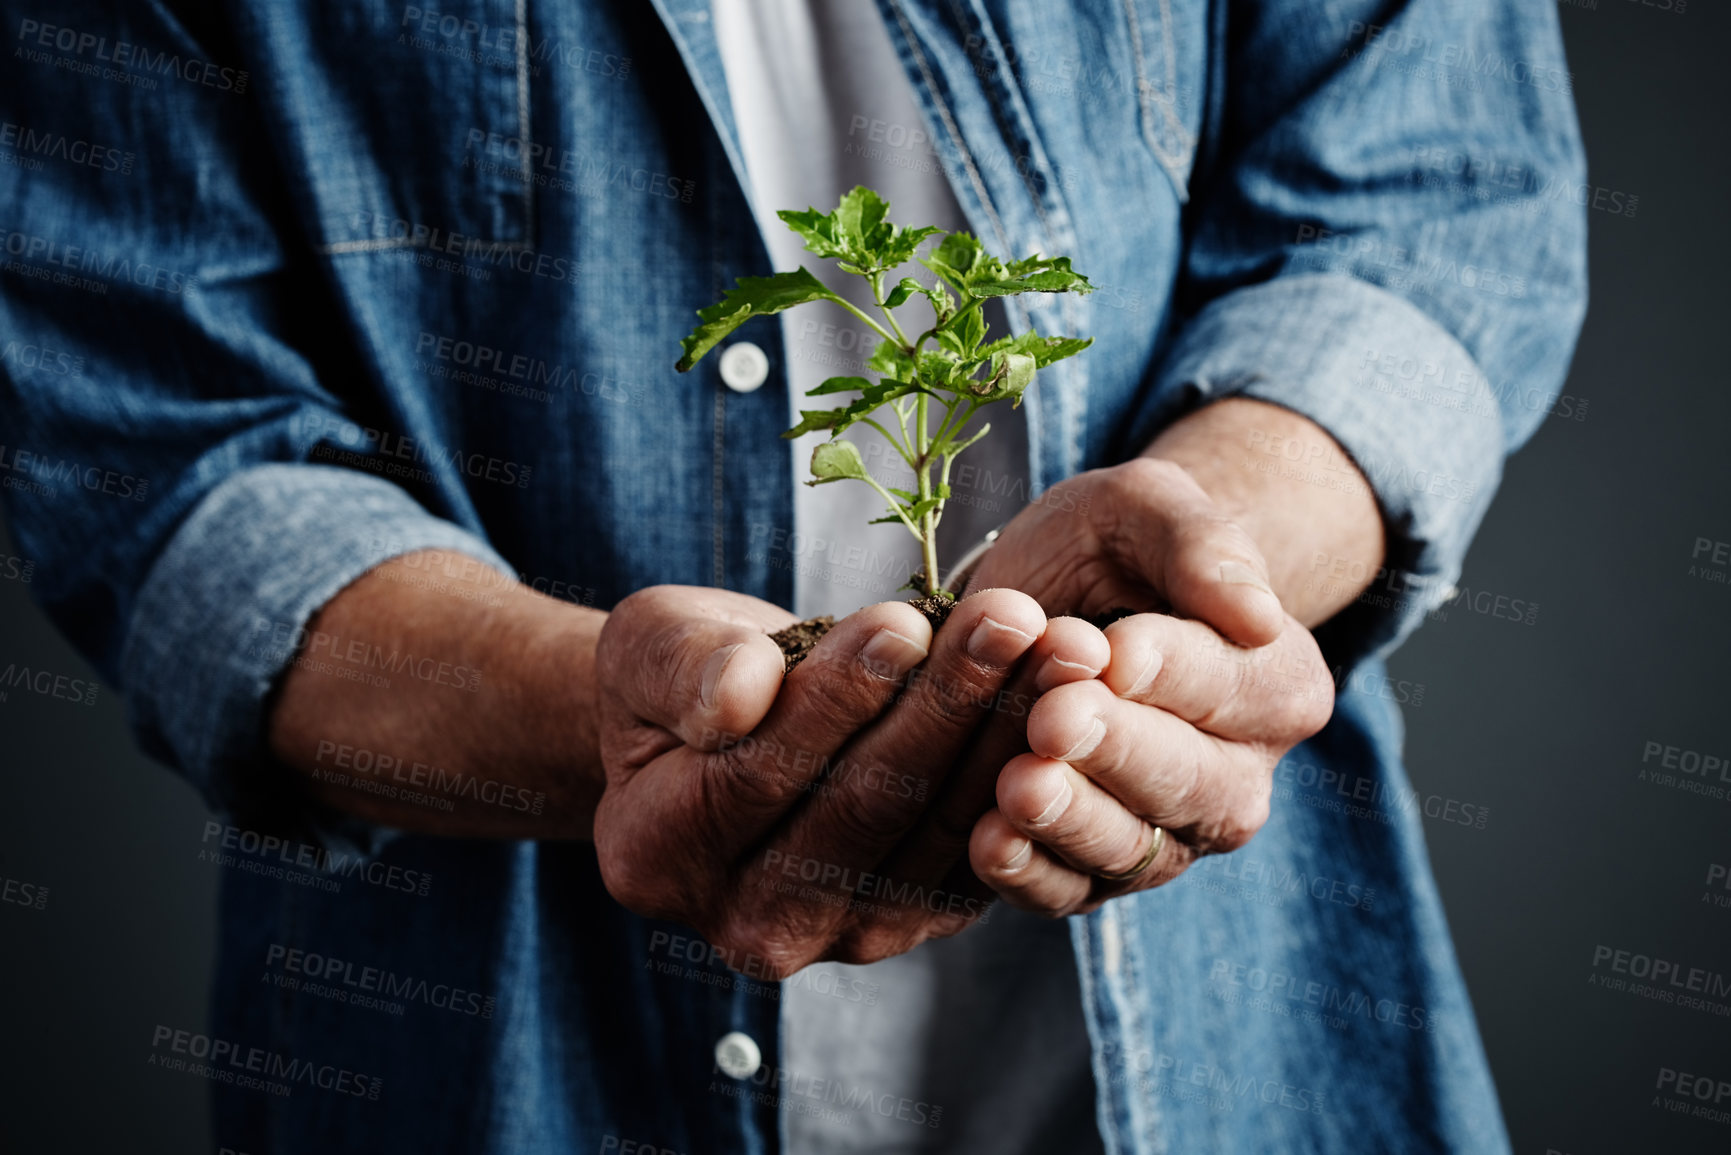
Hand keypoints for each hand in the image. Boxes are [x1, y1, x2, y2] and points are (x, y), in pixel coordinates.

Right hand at [592, 582, 1105, 974]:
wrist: (732, 730)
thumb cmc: (684, 676)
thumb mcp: (651, 646)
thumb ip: (685, 668)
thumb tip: (742, 694)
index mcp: (655, 856)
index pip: (755, 778)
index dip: (837, 700)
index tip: (904, 620)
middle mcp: (747, 921)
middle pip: (862, 811)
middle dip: (945, 706)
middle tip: (1013, 618)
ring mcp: (840, 935)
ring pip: (937, 833)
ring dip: (1006, 734)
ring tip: (1057, 646)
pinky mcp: (915, 920)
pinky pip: (981, 850)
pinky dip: (1026, 771)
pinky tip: (1064, 698)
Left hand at [954, 403, 1372, 913]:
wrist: (1048, 601)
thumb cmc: (1113, 546)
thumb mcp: (1150, 509)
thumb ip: (1204, 546)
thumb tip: (1258, 615)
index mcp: (1277, 685)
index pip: (1232, 687)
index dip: (1171, 672)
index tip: (1114, 651)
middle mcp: (1237, 777)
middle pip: (1191, 782)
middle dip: (1118, 751)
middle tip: (1055, 718)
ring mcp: (1167, 835)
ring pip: (1131, 848)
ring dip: (1071, 820)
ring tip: (1018, 787)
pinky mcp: (1093, 873)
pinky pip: (1068, 892)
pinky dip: (1029, 875)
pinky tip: (987, 843)